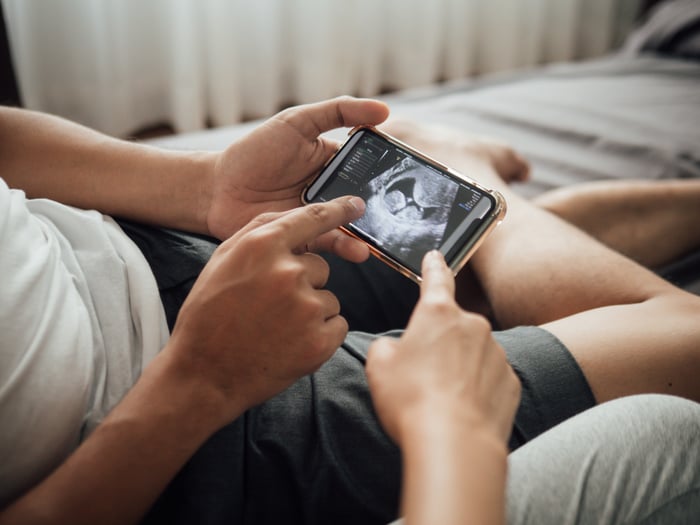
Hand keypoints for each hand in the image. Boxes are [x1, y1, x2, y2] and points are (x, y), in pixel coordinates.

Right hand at [166, 196, 365, 425]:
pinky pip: (337, 325)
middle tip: (270, 306)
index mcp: (263, 247)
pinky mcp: (320, 341)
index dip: (338, 211)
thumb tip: (299, 218)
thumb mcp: (223, 260)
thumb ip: (261, 233)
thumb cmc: (209, 315)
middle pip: (320, 267)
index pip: (313, 218)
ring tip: (276, 327)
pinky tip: (290, 343)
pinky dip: (320, 334)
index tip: (356, 206)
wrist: (204, 374)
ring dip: (311, 311)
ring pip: (329, 298)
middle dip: (302, 282)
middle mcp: (289, 272)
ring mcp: (307, 307)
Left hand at [206, 96, 388, 243]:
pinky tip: (356, 250)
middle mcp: (331, 192)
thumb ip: (338, 112)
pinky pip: (329, 244)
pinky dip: (344, 248)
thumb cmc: (254, 151)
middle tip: (399, 218)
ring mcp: (319, 217)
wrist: (216, 188)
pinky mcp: (305, 240)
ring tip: (374, 242)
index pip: (370, 169)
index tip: (409, 177)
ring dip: (365, 235)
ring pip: (350, 226)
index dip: (389, 173)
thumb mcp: (297, 122)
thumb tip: (384, 109)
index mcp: (334, 164)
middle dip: (382, 211)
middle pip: (365, 201)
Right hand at [366, 251, 520, 444]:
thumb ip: (387, 347)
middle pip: (452, 327)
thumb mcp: (378, 366)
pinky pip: (489, 379)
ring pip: (472, 354)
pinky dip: (476, 390)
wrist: (454, 443)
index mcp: (437, 313)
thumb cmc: (411, 400)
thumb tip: (398, 350)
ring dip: (458, 369)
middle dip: (438, 345)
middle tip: (421, 376)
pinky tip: (461, 411)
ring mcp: (496, 353)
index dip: (433, 266)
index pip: (436, 280)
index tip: (435, 256)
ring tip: (440, 400)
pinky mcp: (511, 382)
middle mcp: (472, 325)